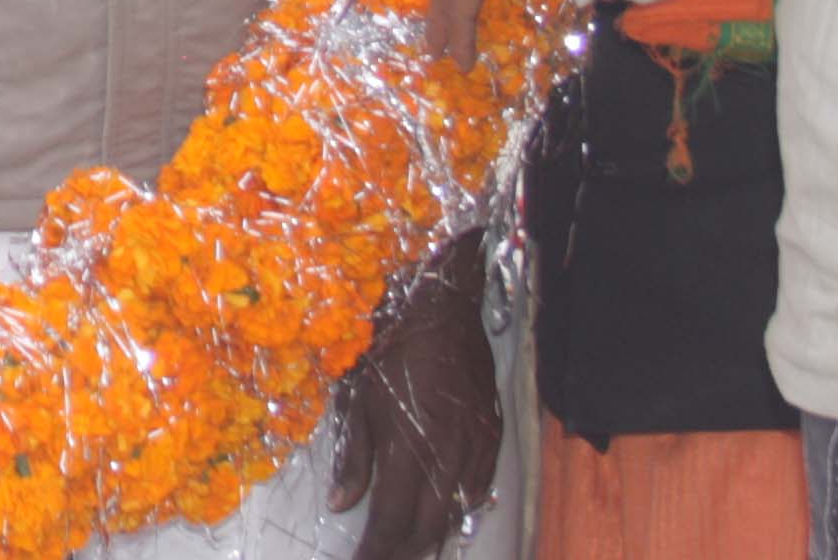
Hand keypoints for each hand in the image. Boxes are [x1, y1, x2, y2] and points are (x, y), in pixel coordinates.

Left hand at [331, 233, 502, 558]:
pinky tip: (442, 511)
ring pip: (455, 512)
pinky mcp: (493, 435)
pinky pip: (479, 488)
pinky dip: (457, 508)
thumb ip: (354, 455)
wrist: (441, 304)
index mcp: (407, 447)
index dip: (375, 552)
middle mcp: (447, 456)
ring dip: (429, 535)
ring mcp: (476, 447)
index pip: (392, 523)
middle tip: (379, 558)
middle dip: (401, 551)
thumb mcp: (356, 394)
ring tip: (405, 546)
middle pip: (427, 528)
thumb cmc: (387, 343)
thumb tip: (343, 503)